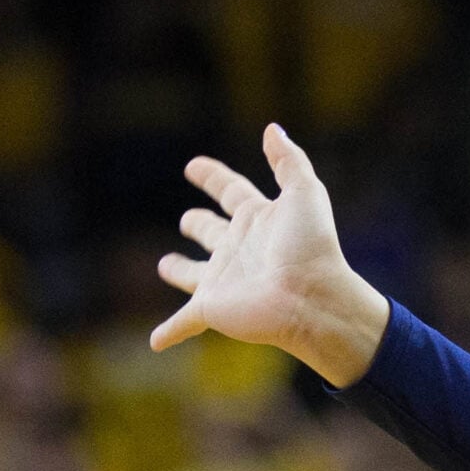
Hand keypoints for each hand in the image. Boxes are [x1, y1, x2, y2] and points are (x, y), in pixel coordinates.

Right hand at [152, 123, 389, 386]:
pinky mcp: (213, 309)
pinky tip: (156, 342)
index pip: (231, 192)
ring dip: (181, 271)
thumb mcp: (305, 194)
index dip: (213, 178)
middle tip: (189, 219)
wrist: (314, 299)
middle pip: (213, 232)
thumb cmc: (313, 248)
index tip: (195, 167)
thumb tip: (272, 128)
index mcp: (258, 220)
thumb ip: (289, 161)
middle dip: (199, 224)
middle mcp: (239, 248)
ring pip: (195, 273)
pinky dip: (169, 332)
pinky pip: (184, 322)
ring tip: (166, 266)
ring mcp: (224, 280)